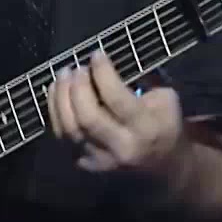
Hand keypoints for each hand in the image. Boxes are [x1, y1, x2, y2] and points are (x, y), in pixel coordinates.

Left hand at [48, 51, 183, 176]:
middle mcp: (121, 148)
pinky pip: (61, 136)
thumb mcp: (167, 100)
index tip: (97, 55)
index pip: (116, 99)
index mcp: (145, 129)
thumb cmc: (164, 125)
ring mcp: (100, 160)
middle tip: (78, 68)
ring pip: (70, 129)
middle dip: (78, 87)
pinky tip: (57, 91)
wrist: (164, 167)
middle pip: (88, 118)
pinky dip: (54, 110)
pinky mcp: (84, 164)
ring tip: (64, 74)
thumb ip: (142, 82)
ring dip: (61, 97)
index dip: (102, 73)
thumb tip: (106, 67)